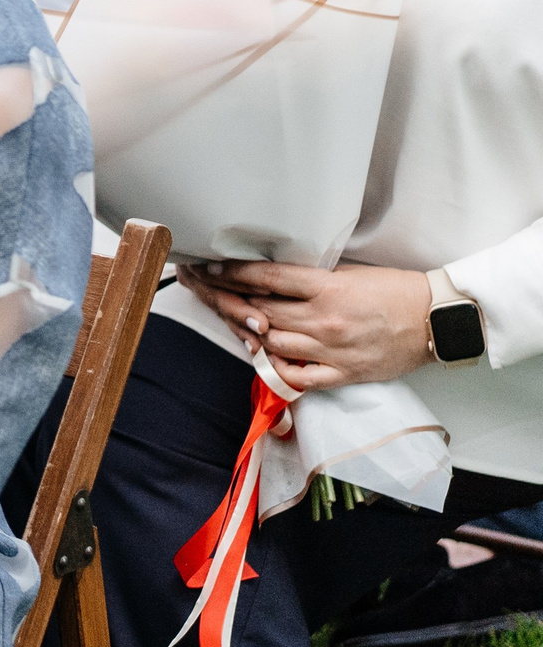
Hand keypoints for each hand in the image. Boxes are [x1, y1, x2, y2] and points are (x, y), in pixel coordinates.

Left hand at [175, 260, 435, 390]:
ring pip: (273, 343)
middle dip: (232, 301)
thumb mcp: (348, 274)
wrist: (435, 321)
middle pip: (262, 312)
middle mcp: (324, 321)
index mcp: (327, 289)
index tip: (211, 269)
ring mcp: (331, 350)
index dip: (233, 273)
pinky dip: (277, 368)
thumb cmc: (394, 291)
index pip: (266, 279)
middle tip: (212, 294)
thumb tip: (270, 277)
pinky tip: (266, 356)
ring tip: (236, 322)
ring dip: (250, 334)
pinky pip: (298, 377)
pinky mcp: (342, 374)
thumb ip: (310, 278)